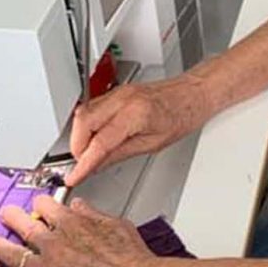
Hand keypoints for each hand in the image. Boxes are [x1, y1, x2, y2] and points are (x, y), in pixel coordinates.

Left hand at [0, 195, 168, 266]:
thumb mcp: (117, 226)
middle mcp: (53, 242)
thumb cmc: (130, 262)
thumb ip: (94, 215)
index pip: (47, 206)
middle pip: (24, 224)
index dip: (40, 203)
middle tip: (5, 215)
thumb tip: (82, 206)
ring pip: (9, 252)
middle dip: (11, 217)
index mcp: (72, 223)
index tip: (37, 203)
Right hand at [66, 72, 211, 186]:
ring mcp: (118, 92)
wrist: (193, 93)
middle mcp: (123, 99)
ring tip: (89, 153)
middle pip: (83, 122)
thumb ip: (120, 154)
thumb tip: (97, 166)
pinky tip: (94, 137)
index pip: (100, 142)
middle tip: (82, 164)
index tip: (74, 176)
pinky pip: (92, 106)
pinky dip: (87, 123)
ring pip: (83, 112)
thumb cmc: (182, 115)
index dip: (84, 162)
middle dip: (77, 147)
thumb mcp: (153, 144)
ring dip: (80, 135)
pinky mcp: (117, 90)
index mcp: (135, 113)